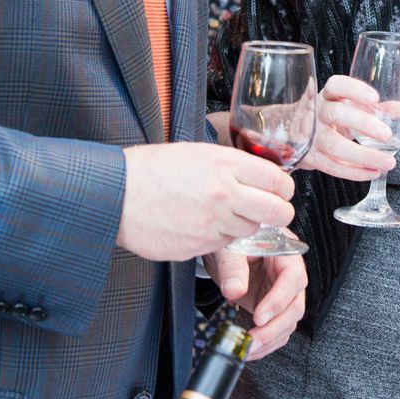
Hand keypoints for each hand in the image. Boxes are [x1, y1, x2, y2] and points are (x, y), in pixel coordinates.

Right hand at [115, 142, 293, 261]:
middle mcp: (224, 194)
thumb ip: (232, 164)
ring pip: (251, 231)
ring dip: (245, 225)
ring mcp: (212, 224)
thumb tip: (259, 173)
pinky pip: (224, 245)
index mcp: (225, 165)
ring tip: (223, 213)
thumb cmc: (150, 169)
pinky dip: (219, 237)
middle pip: (278, 212)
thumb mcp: (197, 152)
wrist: (115, 194)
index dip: (284, 188)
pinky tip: (201, 224)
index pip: (279, 181)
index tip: (280, 191)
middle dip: (278, 212)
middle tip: (270, 210)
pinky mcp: (199, 247)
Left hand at [203, 250, 306, 359]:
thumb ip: (232, 267)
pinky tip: (252, 348)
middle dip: (275, 326)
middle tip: (254, 340)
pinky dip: (267, 342)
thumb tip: (234, 290)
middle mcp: (289, 274)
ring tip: (249, 347)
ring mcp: (282, 293)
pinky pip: (278, 328)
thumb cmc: (231, 241)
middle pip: (295, 305)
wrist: (224, 250)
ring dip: (270, 338)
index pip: (292, 278)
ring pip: (289, 321)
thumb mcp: (228, 248)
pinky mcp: (274, 307)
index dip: (279, 300)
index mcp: (285, 253)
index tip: (259, 316)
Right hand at [297, 73, 398, 181]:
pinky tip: (373, 172)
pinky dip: (354, 172)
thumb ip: (379, 108)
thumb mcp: (350, 108)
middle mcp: (317, 113)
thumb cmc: (329, 117)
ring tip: (388, 162)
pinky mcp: (311, 157)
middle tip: (386, 134)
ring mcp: (312, 136)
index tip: (374, 98)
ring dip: (363, 156)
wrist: (292, 133)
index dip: (354, 90)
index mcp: (328, 96)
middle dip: (362, 124)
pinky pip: (332, 166)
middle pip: (336, 114)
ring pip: (334, 145)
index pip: (337, 85)